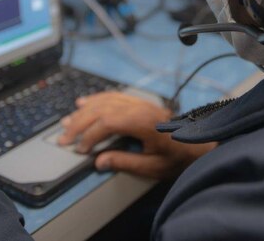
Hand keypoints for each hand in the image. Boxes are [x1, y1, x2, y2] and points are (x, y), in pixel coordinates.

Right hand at [59, 92, 215, 178]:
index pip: (106, 123)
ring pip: (105, 101)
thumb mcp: (153, 166)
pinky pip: (114, 96)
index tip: (80, 150)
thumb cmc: (179, 156)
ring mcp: (140, 103)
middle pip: (101, 109)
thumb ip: (124, 162)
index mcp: (142, 122)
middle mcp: (139, 107)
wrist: (200, 142)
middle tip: (64, 137)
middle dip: (79, 123)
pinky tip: (85, 103)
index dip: (89, 136)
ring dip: (84, 111)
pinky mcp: (141, 103)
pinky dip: (97, 99)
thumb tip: (99, 161)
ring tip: (68, 121)